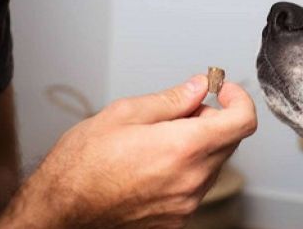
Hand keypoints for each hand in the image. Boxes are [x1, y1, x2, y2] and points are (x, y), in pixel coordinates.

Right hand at [0, 75, 256, 228]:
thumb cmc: (82, 163)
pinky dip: (188, 167)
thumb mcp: (125, 113)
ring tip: (161, 138)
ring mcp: (185, 202)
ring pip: (213, 162)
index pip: (242, 121)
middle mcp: (191, 179)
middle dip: (213, 119)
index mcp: (183, 147)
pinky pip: (197, 184)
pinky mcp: (176, 218)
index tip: (224, 90)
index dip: (239, 99)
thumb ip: (173, 99)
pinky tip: (156, 162)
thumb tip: (200, 86)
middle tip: (182, 111)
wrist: (59, 210)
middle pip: (229, 140)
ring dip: (200, 144)